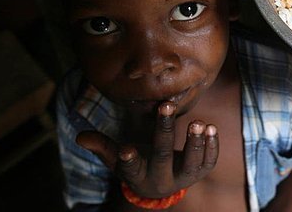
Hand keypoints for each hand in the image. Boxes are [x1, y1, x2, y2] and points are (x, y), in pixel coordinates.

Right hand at [76, 102, 218, 197]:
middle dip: (164, 132)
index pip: (131, 169)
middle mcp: (162, 178)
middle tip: (166, 106)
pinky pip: (208, 162)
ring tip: (197, 122)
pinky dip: (211, 146)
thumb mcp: (117, 160)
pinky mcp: (200, 172)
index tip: (126, 148)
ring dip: (195, 142)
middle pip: (162, 156)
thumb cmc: (138, 165)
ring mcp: (183, 177)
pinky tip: (211, 128)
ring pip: (191, 163)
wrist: (161, 186)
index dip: (129, 160)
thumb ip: (102, 147)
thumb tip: (80, 137)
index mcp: (139, 176)